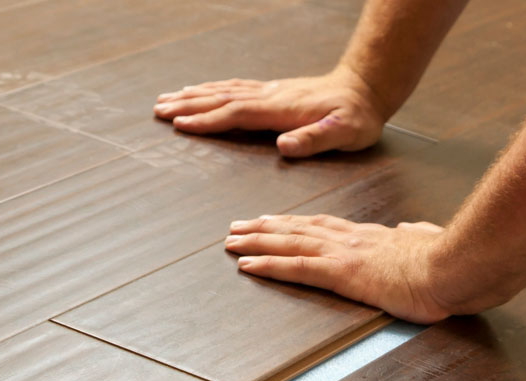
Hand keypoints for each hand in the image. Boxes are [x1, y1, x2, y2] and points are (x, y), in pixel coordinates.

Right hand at [153, 67, 386, 157]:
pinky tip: (202, 91)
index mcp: (281, 110)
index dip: (208, 120)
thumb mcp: (344, 133)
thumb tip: (284, 146)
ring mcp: (270, 92)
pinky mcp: (274, 91)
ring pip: (224, 91)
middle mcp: (270, 97)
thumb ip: (314, 139)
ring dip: (195, 95)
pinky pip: (235, 88)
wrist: (367, 88)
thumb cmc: (357, 116)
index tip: (179, 124)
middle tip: (158, 109)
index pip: (236, 114)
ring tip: (168, 98)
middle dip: (188, 105)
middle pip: (221, 99)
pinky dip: (213, 90)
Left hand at [225, 214, 469, 323]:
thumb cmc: (449, 261)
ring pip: (289, 243)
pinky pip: (296, 268)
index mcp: (371, 236)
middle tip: (237, 227)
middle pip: (298, 229)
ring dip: (256, 241)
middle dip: (265, 228)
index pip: (323, 226)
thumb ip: (416, 234)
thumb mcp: (430, 241)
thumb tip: (411, 228)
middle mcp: (351, 240)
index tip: (274, 220)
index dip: (295, 222)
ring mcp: (345, 254)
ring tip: (231, 241)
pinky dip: (268, 265)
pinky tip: (247, 265)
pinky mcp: (343, 274)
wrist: (456, 266)